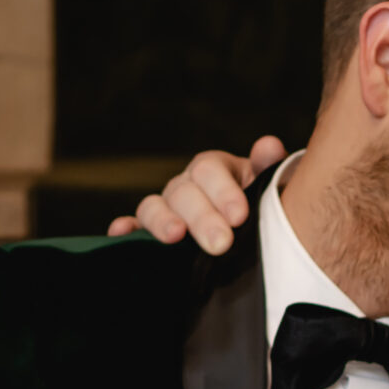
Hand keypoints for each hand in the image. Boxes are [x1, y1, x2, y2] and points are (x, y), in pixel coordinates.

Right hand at [108, 136, 288, 251]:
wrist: (257, 232)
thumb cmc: (262, 207)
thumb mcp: (268, 186)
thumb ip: (267, 167)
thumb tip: (268, 146)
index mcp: (214, 169)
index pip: (209, 170)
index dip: (223, 192)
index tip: (240, 217)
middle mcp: (186, 186)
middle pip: (183, 193)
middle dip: (201, 218)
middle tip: (221, 243)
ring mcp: (166, 208)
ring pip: (153, 207)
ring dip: (161, 220)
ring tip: (175, 236)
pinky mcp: (151, 233)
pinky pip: (134, 228)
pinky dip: (125, 229)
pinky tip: (120, 232)